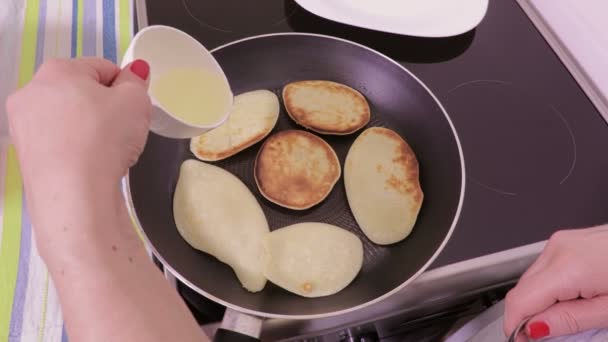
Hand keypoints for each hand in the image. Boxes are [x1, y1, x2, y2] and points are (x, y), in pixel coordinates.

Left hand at [7, 57, 150, 186]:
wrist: (75, 194)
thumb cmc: (104, 138)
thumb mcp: (136, 102)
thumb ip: (137, 82)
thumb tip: (134, 73)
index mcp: (57, 70)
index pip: (102, 68)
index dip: (125, 87)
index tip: (134, 109)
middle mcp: (31, 92)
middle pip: (81, 93)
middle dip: (104, 108)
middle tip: (123, 130)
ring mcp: (23, 125)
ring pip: (68, 119)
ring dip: (90, 128)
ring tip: (107, 151)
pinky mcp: (25, 155)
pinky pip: (59, 143)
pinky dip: (76, 149)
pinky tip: (91, 165)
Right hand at [504, 225, 607, 339]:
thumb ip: (568, 320)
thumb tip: (533, 329)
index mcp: (568, 265)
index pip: (519, 300)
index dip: (515, 326)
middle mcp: (559, 247)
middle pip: (522, 288)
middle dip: (528, 315)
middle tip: (545, 338)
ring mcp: (563, 239)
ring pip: (531, 277)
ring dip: (539, 301)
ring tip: (567, 318)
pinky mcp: (570, 239)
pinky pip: (545, 267)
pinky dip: (550, 287)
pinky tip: (571, 297)